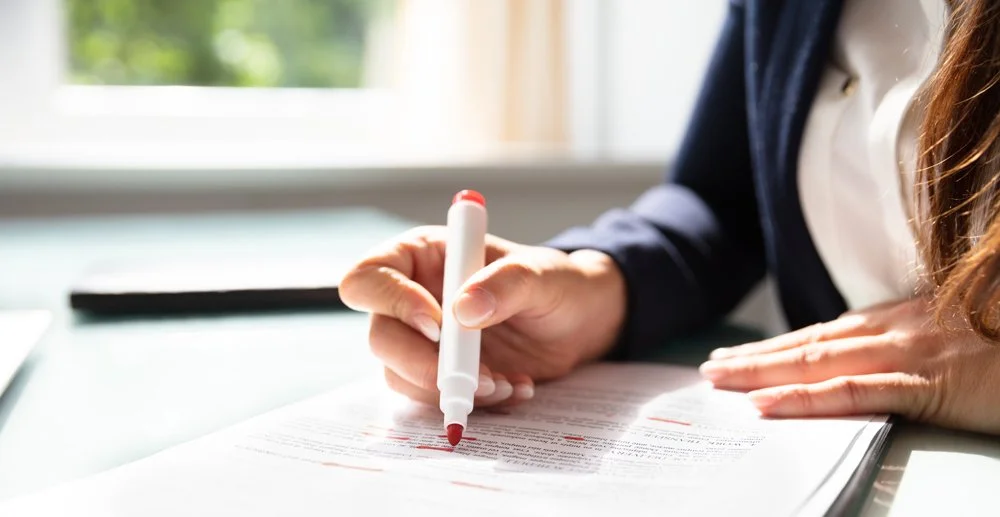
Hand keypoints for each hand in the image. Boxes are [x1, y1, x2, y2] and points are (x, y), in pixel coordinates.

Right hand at [339, 226, 625, 407]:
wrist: (579, 322)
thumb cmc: (556, 283)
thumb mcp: (541, 274)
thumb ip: (506, 283)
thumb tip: (464, 310)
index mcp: (421, 256)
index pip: (369, 277)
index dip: (391, 303)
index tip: (438, 326)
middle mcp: (411, 297)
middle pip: (380, 336)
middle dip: (424, 363)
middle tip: (475, 376)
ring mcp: (422, 340)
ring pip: (400, 374)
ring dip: (450, 389)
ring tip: (503, 384)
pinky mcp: (441, 373)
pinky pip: (432, 398)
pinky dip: (470, 402)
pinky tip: (512, 389)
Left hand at [699, 297, 999, 433]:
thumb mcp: (960, 338)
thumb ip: (918, 344)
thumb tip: (879, 356)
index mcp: (905, 318)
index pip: (827, 333)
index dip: (781, 344)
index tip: (743, 353)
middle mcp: (899, 328)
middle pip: (811, 343)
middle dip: (757, 355)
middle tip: (712, 367)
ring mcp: (912, 353)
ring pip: (819, 362)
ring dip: (764, 371)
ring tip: (721, 379)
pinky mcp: (929, 383)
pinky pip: (854, 391)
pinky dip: (805, 398)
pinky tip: (768, 405)